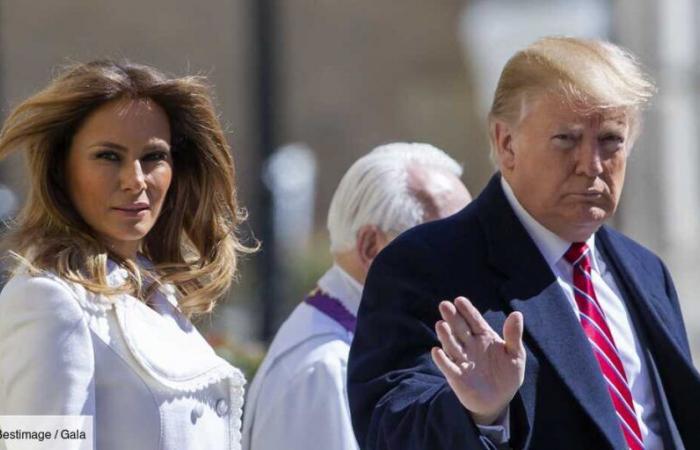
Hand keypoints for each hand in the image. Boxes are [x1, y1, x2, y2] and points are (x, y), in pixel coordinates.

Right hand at [431, 296, 524, 424]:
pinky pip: (448, 367)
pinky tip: (436, 351)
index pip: (474, 320)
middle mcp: (469, 345)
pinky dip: (442, 360)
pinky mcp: (456, 376)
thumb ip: (513, 336)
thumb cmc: (507, 375)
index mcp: (483, 336)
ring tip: (441, 325)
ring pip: (452, 345)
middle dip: (452, 317)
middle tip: (444, 305)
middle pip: (459, 328)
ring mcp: (462, 360)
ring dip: (446, 336)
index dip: (467, 311)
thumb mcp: (516, 355)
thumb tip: (517, 314)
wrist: (498, 400)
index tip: (460, 300)